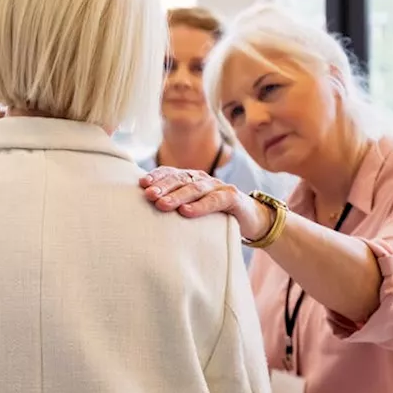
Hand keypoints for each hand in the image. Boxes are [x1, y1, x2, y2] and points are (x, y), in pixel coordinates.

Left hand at [139, 167, 272, 240]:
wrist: (251, 219)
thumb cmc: (214, 215)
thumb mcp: (192, 208)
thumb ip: (174, 205)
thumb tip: (144, 208)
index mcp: (191, 179)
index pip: (171, 173)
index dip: (157, 176)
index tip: (141, 184)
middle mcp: (203, 179)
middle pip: (180, 179)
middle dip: (163, 186)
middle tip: (148, 194)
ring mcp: (219, 187)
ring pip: (195, 188)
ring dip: (177, 196)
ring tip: (162, 204)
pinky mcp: (233, 198)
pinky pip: (215, 201)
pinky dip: (200, 206)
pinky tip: (186, 212)